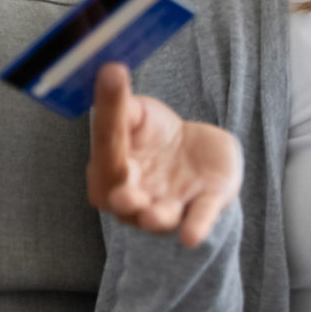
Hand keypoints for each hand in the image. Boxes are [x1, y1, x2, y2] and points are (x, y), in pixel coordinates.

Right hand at [88, 62, 243, 247]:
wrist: (200, 153)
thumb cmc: (156, 137)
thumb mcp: (139, 114)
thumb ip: (123, 106)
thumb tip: (110, 74)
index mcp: (110, 169)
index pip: (107, 147)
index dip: (109, 117)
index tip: (112, 77)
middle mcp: (134, 195)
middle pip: (124, 196)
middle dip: (123, 197)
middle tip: (121, 195)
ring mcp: (168, 204)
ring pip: (157, 216)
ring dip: (156, 217)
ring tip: (153, 215)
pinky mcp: (203, 205)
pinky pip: (197, 219)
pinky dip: (195, 227)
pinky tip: (191, 237)